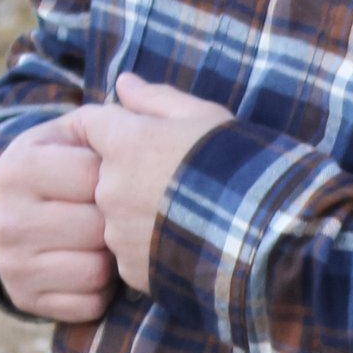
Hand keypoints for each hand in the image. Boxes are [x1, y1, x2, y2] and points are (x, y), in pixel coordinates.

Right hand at [0, 119, 117, 325]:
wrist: (9, 219)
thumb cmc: (62, 172)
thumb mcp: (74, 137)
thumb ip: (109, 115)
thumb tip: (129, 84)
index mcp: (20, 165)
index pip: (97, 176)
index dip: (122, 179)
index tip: (121, 177)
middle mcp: (6, 215)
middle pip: (100, 227)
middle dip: (119, 223)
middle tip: (118, 216)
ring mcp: (11, 262)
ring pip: (98, 270)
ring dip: (114, 259)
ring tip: (106, 241)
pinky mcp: (24, 299)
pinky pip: (90, 303)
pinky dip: (102, 291)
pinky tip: (94, 270)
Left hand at [79, 71, 233, 296]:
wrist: (263, 238)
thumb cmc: (238, 167)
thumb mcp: (205, 118)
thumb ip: (157, 100)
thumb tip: (123, 83)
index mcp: (124, 144)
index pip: (89, 125)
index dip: (109, 126)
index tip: (132, 134)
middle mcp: (110, 188)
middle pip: (102, 171)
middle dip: (128, 170)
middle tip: (173, 176)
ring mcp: (118, 232)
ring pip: (115, 212)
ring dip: (137, 209)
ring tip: (183, 212)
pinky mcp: (131, 269)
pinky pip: (129, 249)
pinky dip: (147, 244)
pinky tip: (183, 240)